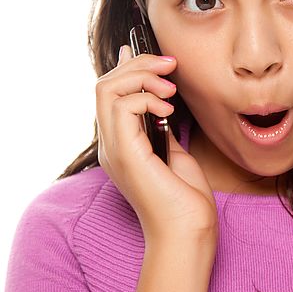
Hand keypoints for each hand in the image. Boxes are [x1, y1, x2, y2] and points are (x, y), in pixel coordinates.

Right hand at [96, 45, 216, 242]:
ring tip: (170, 89)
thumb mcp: (174, 153)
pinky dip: (146, 98)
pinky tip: (168, 111)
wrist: (188, 232)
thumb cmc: (186, 200)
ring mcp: (113, 150)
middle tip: (170, 66)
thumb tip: (160, 102)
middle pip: (104, 85)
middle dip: (138, 64)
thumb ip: (160, 128)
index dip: (130, 68)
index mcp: (121, 144)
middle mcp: (111, 145)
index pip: (110, 94)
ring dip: (142, 77)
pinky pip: (121, 107)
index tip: (160, 59)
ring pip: (106, 89)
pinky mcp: (125, 154)